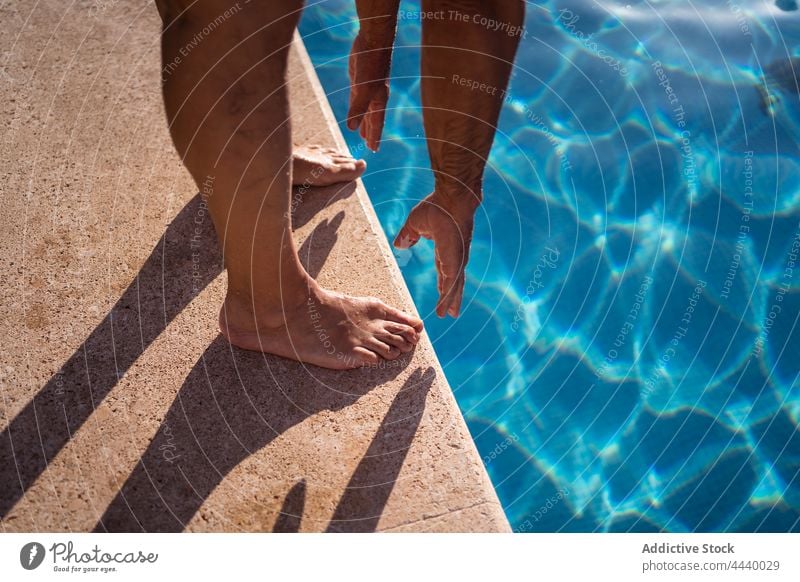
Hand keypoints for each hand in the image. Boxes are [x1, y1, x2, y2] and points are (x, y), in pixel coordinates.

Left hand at [347, 31, 391, 151]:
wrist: (373, 41)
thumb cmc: (372, 64)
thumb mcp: (363, 89)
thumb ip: (357, 108)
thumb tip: (350, 128)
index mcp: (379, 101)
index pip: (376, 124)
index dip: (374, 137)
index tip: (374, 150)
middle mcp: (375, 97)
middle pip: (372, 119)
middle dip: (371, 133)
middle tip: (370, 146)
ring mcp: (367, 88)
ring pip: (364, 110)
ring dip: (363, 121)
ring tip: (361, 133)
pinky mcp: (359, 80)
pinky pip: (357, 99)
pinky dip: (356, 107)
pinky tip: (354, 110)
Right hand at [393, 192, 476, 317]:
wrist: (450, 200)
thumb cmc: (436, 207)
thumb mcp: (415, 224)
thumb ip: (408, 235)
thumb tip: (400, 244)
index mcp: (445, 248)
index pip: (445, 269)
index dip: (443, 281)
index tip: (442, 291)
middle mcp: (453, 257)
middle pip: (452, 282)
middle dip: (450, 296)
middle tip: (450, 311)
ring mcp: (456, 260)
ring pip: (454, 286)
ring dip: (451, 301)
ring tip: (450, 315)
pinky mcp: (455, 263)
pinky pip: (452, 285)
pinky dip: (450, 298)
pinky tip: (448, 309)